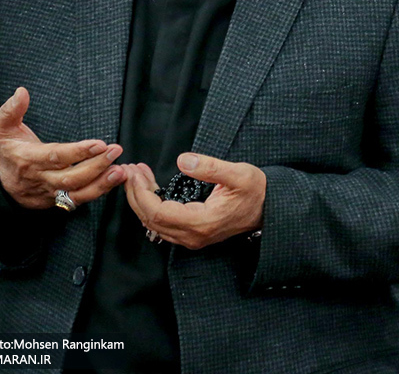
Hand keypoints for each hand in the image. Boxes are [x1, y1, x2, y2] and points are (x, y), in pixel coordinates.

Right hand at [0, 87, 124, 209]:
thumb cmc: (9, 151)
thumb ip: (10, 111)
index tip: (100, 144)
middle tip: (116, 150)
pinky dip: (100, 190)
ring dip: (102, 183)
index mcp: (29, 159)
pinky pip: (81, 199)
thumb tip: (21, 92)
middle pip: (71, 177)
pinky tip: (115, 179)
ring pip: (78, 193)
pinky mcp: (60, 200)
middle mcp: (42, 178)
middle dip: (96, 165)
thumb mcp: (2, 129)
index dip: (78, 152)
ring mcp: (51, 191)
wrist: (3, 185)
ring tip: (120, 171)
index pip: (56, 157)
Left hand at [121, 153, 266, 249]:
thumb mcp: (239, 174)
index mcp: (202, 222)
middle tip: (129, 170)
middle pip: (150, 219)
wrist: (268, 208)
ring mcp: (192, 238)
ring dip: (141, 200)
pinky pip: (162, 224)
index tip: (135, 172)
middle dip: (135, 194)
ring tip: (137, 175)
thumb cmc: (256, 191)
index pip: (158, 212)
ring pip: (153, 223)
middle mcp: (193, 236)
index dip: (142, 193)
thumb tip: (183, 160)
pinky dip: (150, 206)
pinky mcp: (192, 234)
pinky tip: (150, 188)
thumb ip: (210, 167)